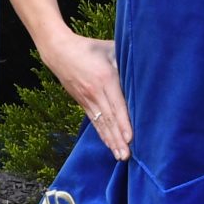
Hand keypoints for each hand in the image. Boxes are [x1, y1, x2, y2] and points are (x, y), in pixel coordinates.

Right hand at [43, 34, 127, 160]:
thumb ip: (125, 60)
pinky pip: (94, 121)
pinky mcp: (82, 103)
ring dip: (111, 141)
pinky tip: (109, 145)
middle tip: (127, 156)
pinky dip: (102, 134)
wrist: (59, 52)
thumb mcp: (109, 49)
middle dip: (118, 139)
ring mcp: (87, 100)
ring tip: (120, 156)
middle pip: (109, 119)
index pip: (117, 105)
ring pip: (102, 124)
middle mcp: (95, 92)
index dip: (124, 122)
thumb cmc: (89, 48)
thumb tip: (145, 68)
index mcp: (105, 78)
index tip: (130, 138)